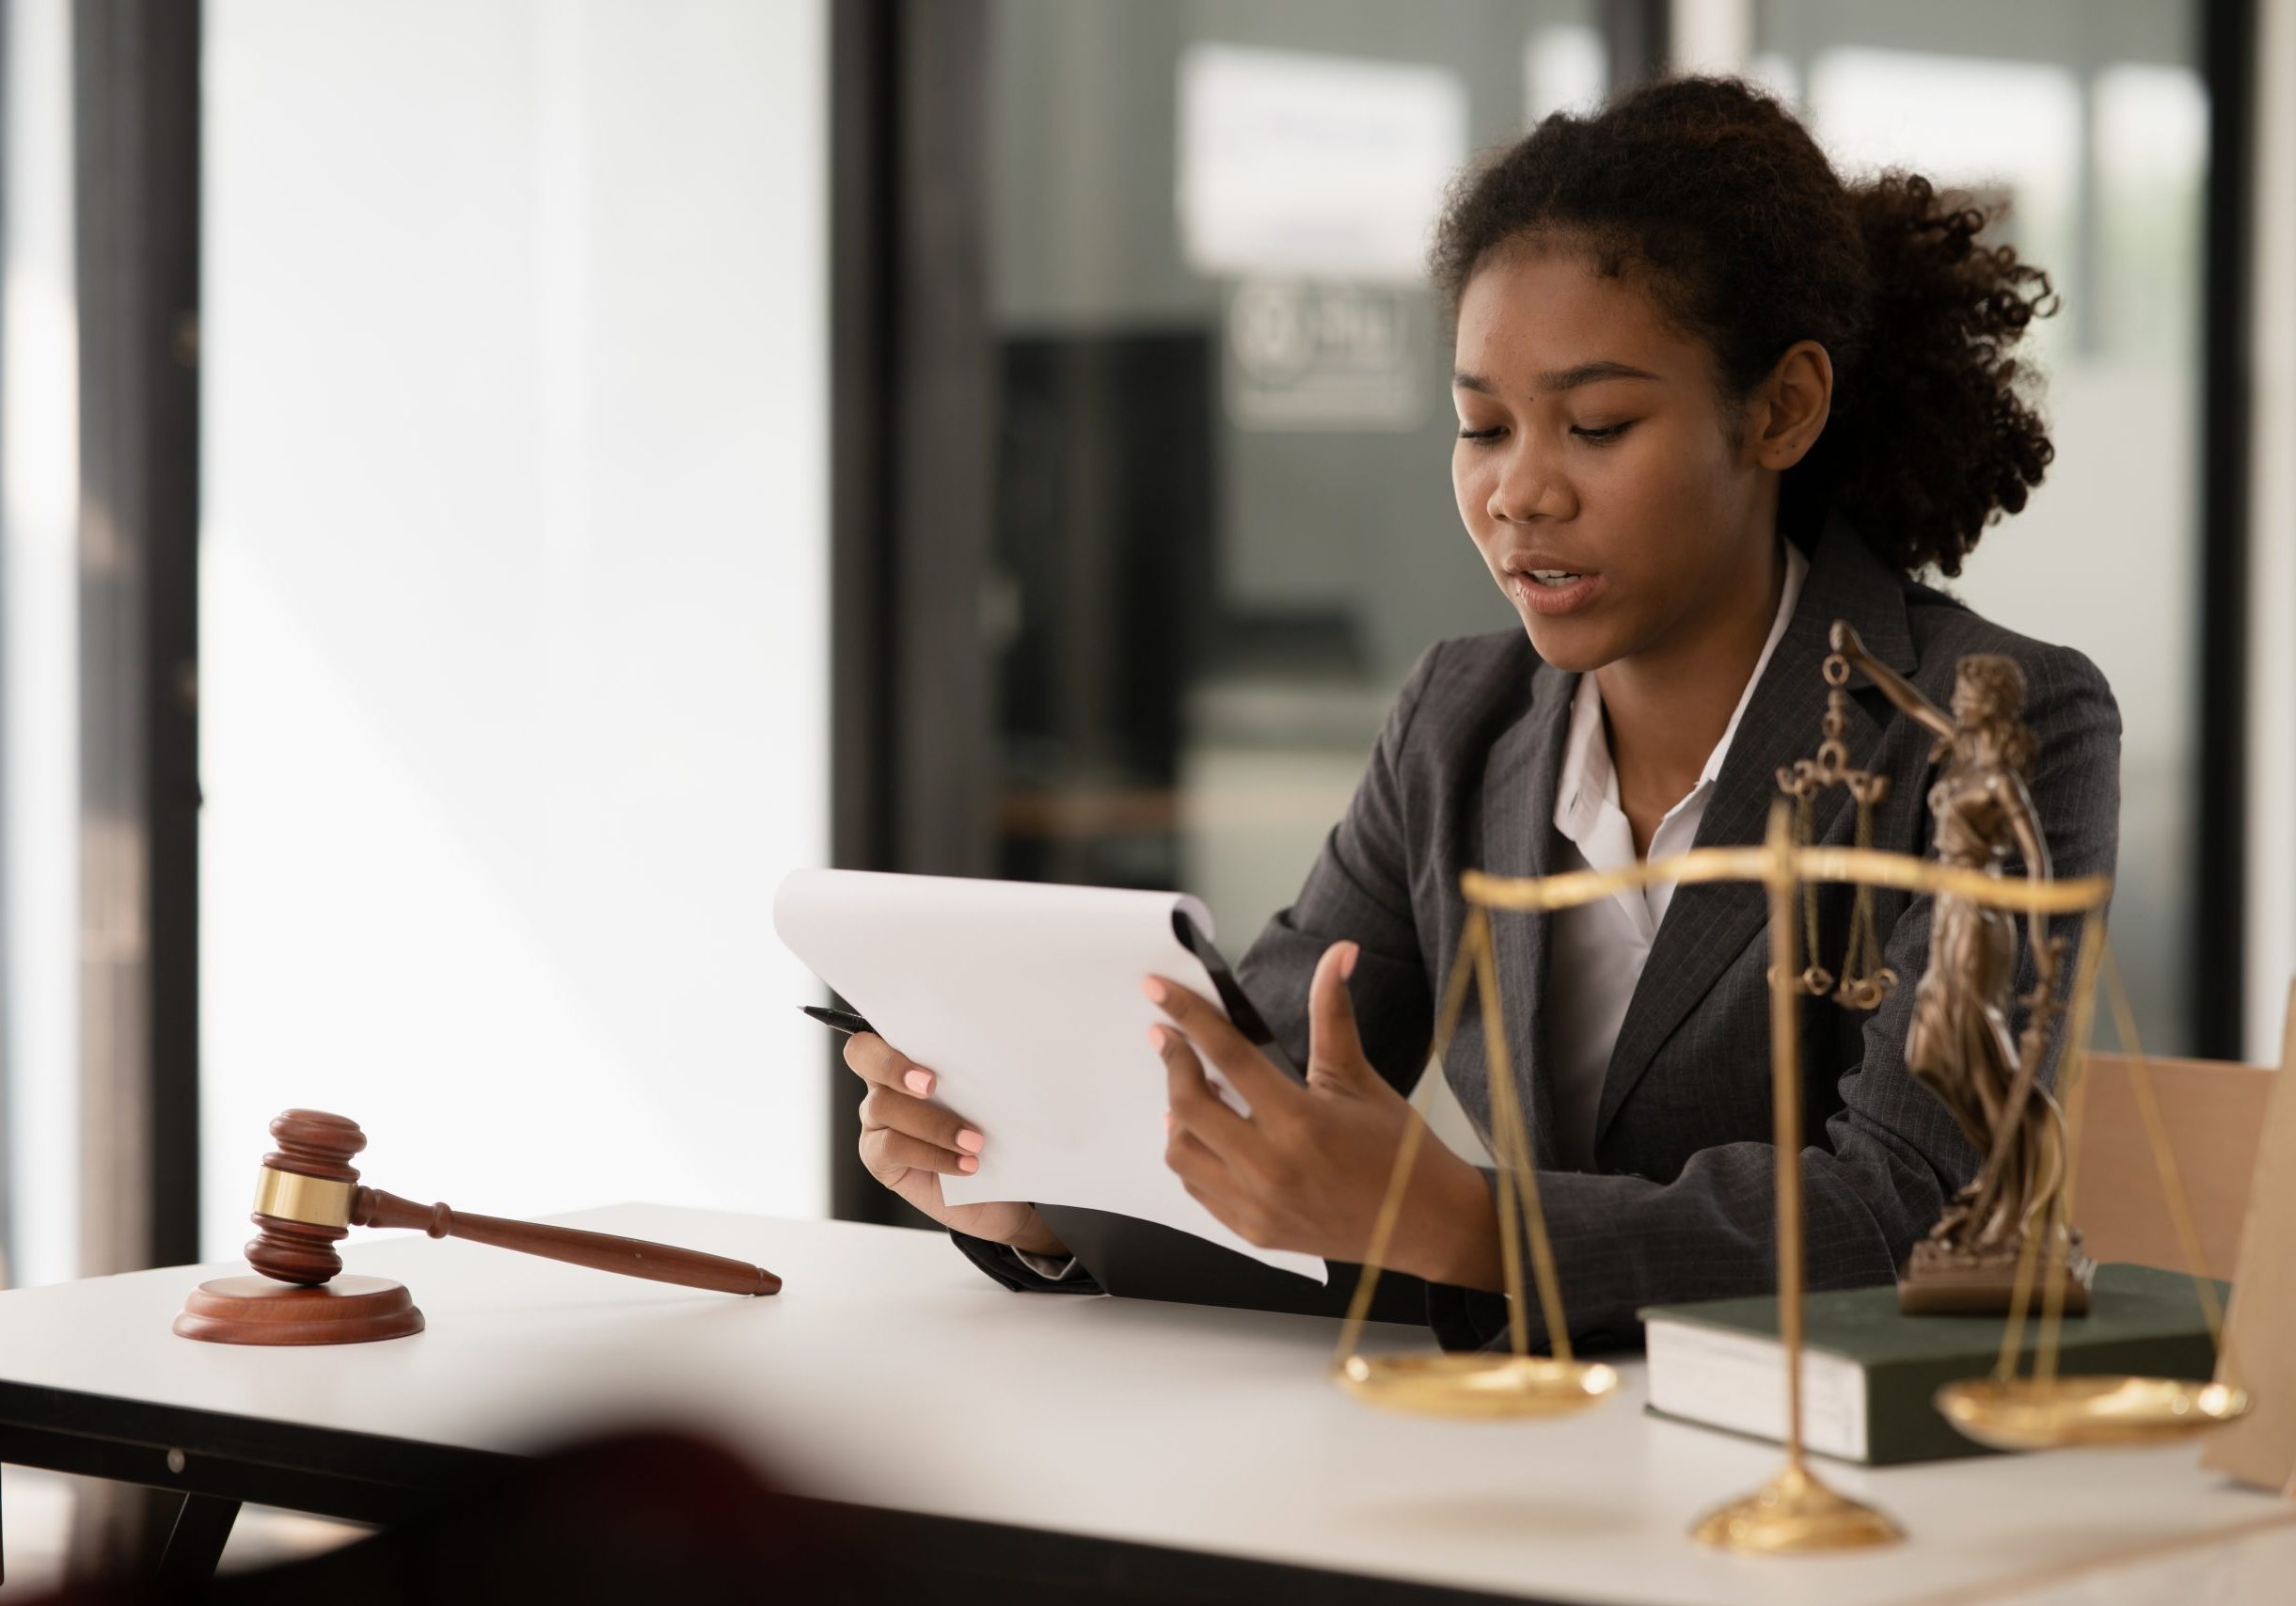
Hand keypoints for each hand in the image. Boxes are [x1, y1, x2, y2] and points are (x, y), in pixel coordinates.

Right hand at [842, 1032, 1067, 1255]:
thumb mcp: (987, 1098)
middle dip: (894, 1067)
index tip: (926, 1051)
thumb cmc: (990, 1133)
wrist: (994, 1191)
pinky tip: (966, 1163)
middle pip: (863, 1057)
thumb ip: (973, 1072)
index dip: (889, 1034)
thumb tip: (991, 1051)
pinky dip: (933, 1155)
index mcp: (908, 1058)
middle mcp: (884, 1084)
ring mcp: (876, 1121)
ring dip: (933, 1124)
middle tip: (932, 1085)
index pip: (880, 1029)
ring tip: (974, 1141)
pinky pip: (892, 1147)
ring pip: (884, 1106)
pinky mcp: (877, 1158)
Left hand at [1145, 942, 1491, 1283]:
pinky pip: (1197, 1189)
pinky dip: (1192, 1155)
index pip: (1226, 1054)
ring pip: (1180, 1152)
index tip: (1156, 991)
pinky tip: (1205, 1134)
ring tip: (1194, 1090)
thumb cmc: (1397, 1151)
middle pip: (1189, 1104)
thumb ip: (1333, 1013)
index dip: (1187, 1015)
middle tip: (1171, 1040)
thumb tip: (1339, 954)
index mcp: (1300, 1121)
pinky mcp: (1252, 1231)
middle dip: (1173, 1062)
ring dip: (1177, 1115)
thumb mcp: (1360, 1078)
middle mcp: (1271, 1167)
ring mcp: (1257, 1205)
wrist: (1425, 1224)